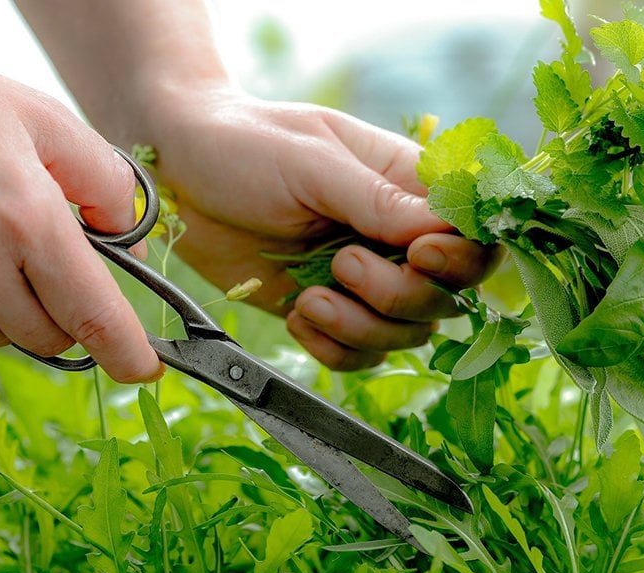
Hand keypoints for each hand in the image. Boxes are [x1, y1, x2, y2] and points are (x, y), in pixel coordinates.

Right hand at [0, 13, 161, 382]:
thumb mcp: (39, 117)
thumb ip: (103, 178)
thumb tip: (132, 240)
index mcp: (24, 216)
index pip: (94, 314)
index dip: (127, 352)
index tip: (144, 370)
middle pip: (51, 336)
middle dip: (62, 309)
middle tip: (40, 258)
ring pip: (1, 342)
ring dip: (9, 312)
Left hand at [143, 87, 495, 369]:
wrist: (171, 173)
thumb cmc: (242, 145)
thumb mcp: (312, 161)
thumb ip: (377, 201)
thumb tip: (441, 232)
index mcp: (405, 184)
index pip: (472, 234)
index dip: (460, 258)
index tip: (418, 255)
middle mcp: (393, 236)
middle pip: (445, 296)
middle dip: (399, 297)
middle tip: (344, 265)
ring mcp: (361, 279)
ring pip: (404, 334)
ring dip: (361, 327)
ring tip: (310, 298)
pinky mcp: (324, 311)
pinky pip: (356, 355)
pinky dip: (332, 348)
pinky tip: (297, 318)